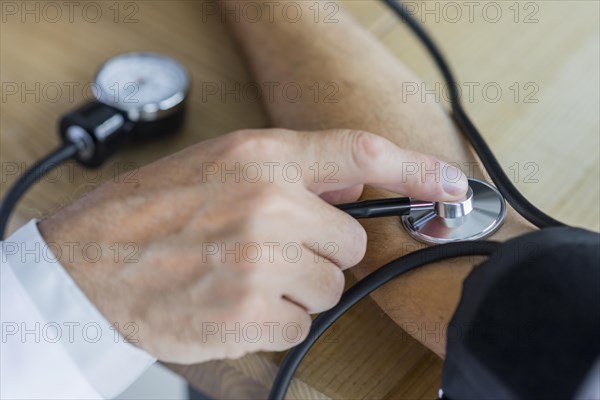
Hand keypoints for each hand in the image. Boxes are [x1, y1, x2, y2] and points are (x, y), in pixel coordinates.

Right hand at [38, 128, 466, 363]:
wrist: (86, 267)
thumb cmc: (149, 214)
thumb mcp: (218, 165)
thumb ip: (290, 168)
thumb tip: (353, 181)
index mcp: (261, 158)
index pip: (361, 153)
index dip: (417, 169)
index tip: (452, 185)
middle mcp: (267, 204)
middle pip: (350, 244)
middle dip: (321, 254)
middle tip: (272, 252)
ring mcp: (259, 261)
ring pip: (329, 289)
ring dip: (296, 290)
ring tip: (243, 277)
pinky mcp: (249, 315)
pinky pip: (301, 323)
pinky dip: (275, 320)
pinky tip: (233, 304)